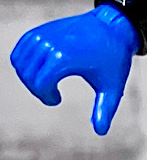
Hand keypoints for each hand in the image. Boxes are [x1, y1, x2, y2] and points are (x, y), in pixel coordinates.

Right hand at [11, 5, 139, 134]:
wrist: (113, 27)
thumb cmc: (114, 59)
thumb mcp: (112, 88)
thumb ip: (104, 110)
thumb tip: (101, 132)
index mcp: (65, 58)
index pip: (40, 84)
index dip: (46, 97)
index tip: (57, 100)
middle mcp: (50, 44)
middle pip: (28, 75)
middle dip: (38, 91)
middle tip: (52, 95)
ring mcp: (43, 35)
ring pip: (20, 63)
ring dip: (29, 78)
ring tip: (47, 83)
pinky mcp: (41, 30)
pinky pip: (20, 51)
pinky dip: (24, 64)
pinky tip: (40, 71)